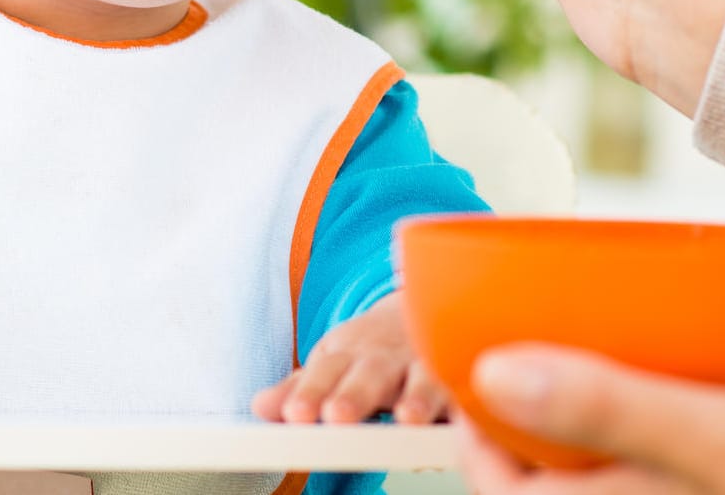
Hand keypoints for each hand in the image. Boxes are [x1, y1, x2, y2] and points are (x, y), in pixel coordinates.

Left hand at [251, 293, 445, 424]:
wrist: (419, 307)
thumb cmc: (371, 349)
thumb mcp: (332, 361)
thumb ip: (301, 388)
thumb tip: (260, 408)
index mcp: (347, 354)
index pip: (324, 372)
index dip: (311, 393)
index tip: (294, 414)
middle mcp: (384, 357)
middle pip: (368, 374)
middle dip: (355, 395)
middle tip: (337, 416)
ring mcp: (422, 363)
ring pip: (421, 378)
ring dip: (417, 397)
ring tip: (407, 418)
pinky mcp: (458, 373)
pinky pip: (464, 384)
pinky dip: (464, 397)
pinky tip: (461, 416)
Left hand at [457, 344, 724, 494]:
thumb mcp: (709, 441)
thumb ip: (603, 406)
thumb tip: (488, 371)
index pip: (506, 483)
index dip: (480, 421)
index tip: (481, 351)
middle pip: (584, 455)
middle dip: (582, 384)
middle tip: (580, 316)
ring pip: (671, 447)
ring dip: (671, 389)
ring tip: (681, 320)